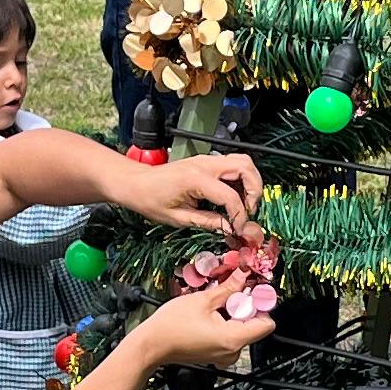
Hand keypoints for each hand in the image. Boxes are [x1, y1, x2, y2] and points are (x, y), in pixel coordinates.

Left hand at [124, 147, 263, 237]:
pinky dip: (241, 179)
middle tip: (249, 210)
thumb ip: (208, 222)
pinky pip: (233, 164)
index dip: (239, 215)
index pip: (230, 196)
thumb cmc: (151, 200)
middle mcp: (205, 164)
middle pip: (246, 167)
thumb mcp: (178, 218)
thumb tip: (230, 229)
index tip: (238, 229)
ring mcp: (206, 159)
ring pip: (243, 161)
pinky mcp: (206, 161)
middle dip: (254, 190)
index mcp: (196, 179)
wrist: (136, 182)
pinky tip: (234, 196)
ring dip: (250, 182)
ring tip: (244, 203)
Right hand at [127, 286, 274, 371]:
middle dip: (245, 307)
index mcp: (233, 339)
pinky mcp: (216, 354)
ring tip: (215, 304)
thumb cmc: (171, 326)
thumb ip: (228, 288)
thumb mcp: (203, 300)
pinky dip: (225, 323)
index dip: (261, 305)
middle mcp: (232, 352)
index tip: (252, 291)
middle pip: (254, 325)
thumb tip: (243, 276)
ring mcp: (224, 355)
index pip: (267, 324)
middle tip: (229, 293)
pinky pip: (230, 336)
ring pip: (241, 330)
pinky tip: (210, 314)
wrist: (152, 345)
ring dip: (233, 314)